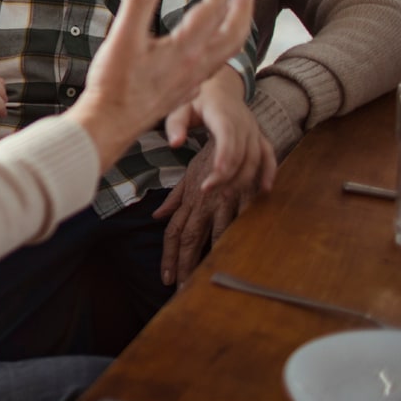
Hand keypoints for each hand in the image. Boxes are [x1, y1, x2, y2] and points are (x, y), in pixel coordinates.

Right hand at [68, 0, 254, 173]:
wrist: (109, 126)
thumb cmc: (114, 83)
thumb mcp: (123, 36)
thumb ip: (139, 1)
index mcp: (185, 49)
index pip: (212, 11)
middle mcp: (195, 67)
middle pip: (232, 37)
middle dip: (241, 12)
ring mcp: (190, 84)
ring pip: (224, 56)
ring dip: (234, 34)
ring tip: (234, 21)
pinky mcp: (180, 95)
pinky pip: (210, 73)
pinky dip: (216, 57)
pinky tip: (206, 58)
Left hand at [153, 140, 263, 286]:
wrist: (221, 109)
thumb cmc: (205, 150)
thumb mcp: (187, 174)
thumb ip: (175, 198)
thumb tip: (157, 216)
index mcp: (190, 197)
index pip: (176, 232)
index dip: (171, 257)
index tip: (167, 280)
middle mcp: (205, 199)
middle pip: (191, 238)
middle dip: (186, 266)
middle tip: (181, 290)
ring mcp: (224, 196)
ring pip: (216, 234)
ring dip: (211, 257)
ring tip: (204, 281)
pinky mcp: (244, 190)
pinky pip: (240, 217)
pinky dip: (236, 236)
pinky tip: (234, 255)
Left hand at [165, 66, 276, 193]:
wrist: (221, 85)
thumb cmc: (197, 98)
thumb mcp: (180, 106)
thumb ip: (176, 124)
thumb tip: (175, 144)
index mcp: (223, 113)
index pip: (227, 137)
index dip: (223, 158)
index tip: (213, 178)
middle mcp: (243, 122)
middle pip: (241, 153)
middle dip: (227, 176)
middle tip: (207, 191)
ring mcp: (253, 129)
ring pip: (255, 158)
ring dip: (243, 179)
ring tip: (225, 196)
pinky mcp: (258, 136)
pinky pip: (268, 154)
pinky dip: (269, 171)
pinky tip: (265, 189)